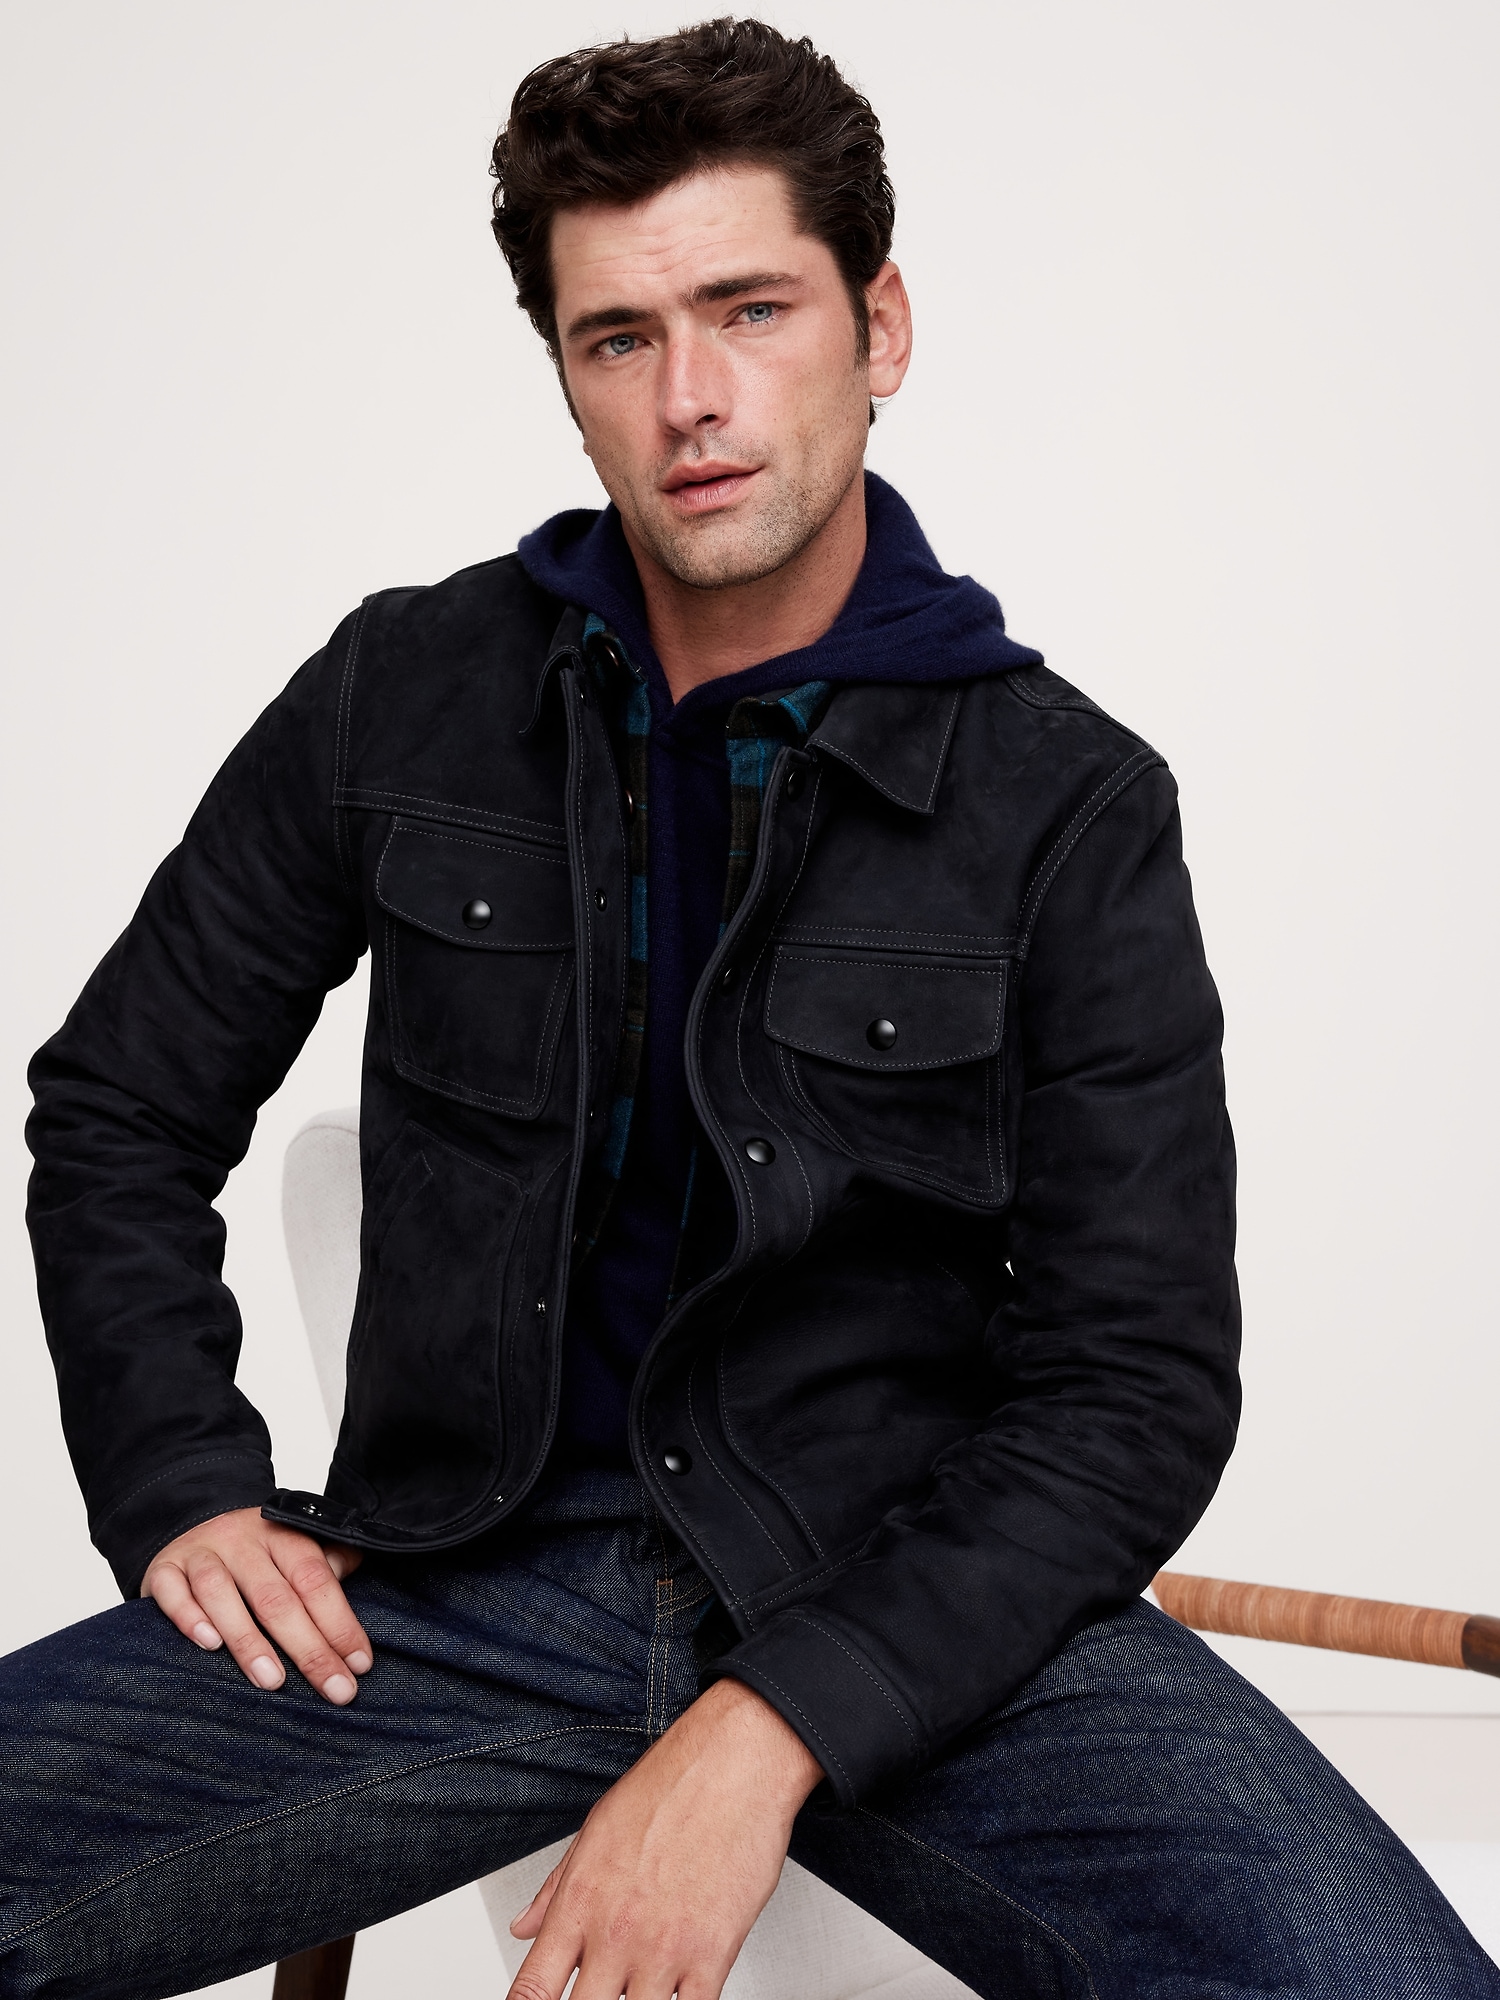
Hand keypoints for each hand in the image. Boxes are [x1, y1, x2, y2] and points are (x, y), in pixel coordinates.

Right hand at [142, 1506, 369, 1703]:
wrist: (190, 1522)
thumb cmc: (253, 1552)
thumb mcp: (293, 1548)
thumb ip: (328, 1564)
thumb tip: (357, 1575)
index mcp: (281, 1534)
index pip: (315, 1579)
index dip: (339, 1622)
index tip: (359, 1664)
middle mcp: (241, 1540)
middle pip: (275, 1595)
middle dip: (309, 1647)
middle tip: (334, 1688)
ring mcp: (199, 1553)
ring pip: (221, 1593)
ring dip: (248, 1640)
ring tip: (273, 1680)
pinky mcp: (163, 1569)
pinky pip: (172, 1592)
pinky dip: (189, 1618)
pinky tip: (209, 1645)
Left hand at [508, 1677, 822, 1999]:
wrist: (737, 1762)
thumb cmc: (671, 1785)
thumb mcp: (597, 1829)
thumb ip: (556, 1888)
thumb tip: (524, 1927)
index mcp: (580, 1902)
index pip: (532, 1991)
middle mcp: (615, 1934)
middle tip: (601, 1989)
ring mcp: (663, 1951)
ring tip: (640, 1986)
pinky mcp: (712, 1957)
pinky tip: (678, 1992)